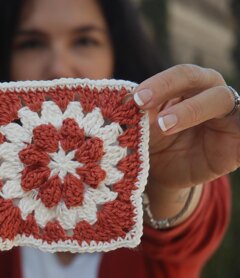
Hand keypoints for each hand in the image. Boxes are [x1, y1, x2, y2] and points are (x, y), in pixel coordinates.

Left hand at [134, 64, 239, 188]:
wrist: (164, 173)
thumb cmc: (154, 140)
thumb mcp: (143, 125)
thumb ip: (138, 111)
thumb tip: (120, 100)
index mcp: (190, 85)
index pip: (180, 74)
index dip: (158, 83)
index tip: (134, 98)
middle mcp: (212, 93)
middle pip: (197, 78)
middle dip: (167, 87)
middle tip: (141, 103)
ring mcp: (229, 116)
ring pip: (219, 100)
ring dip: (191, 110)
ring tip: (164, 125)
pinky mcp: (238, 143)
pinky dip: (236, 132)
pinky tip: (215, 140)